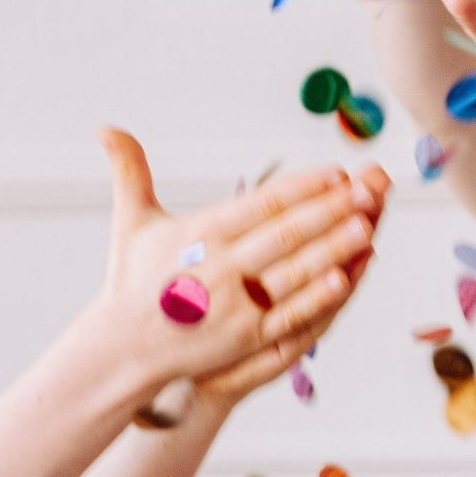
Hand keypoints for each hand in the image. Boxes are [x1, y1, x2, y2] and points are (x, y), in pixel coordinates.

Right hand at [97, 130, 387, 401]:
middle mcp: (218, 267)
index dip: (302, 187)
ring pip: (293, 273)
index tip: (336, 173)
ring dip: (332, 249)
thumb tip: (106, 128)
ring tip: (368, 224)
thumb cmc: (134, 282)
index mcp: (197, 235)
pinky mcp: (244, 339)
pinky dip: (318, 297)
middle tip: (369, 190)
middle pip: (284, 234)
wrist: (122, 348)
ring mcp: (233, 306)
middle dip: (330, 211)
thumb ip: (131, 173)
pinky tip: (347, 277)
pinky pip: (289, 315)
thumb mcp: (132, 224)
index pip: (259, 204)